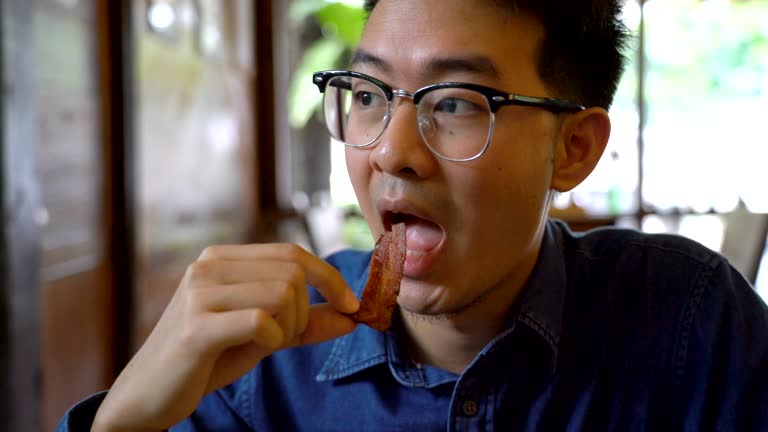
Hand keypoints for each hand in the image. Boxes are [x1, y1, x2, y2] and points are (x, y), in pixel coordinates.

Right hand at [92, 244, 358, 431]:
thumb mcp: (264, 335)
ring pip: (283, 293)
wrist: (150, 394)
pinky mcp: (196, 326)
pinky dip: (273, 340)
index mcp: (222, 258)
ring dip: (290, 327)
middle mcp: (208, 266)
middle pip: (293, 271)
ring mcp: (199, 293)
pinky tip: (253, 351)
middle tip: (288, 337)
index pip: (292, 252)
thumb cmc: (208, 359)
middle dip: (306, 310)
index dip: (329, 277)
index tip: (350, 305)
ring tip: (265, 345)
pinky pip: (262, 321)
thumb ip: (305, 322)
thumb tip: (352, 316)